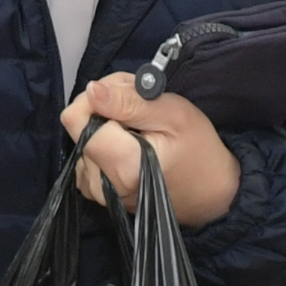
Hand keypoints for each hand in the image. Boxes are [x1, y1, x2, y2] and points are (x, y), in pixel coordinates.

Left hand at [59, 74, 241, 228]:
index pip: (75, 118)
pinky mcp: (99, 195)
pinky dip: (103, 145)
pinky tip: (128, 144)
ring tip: (137, 128)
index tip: (123, 96)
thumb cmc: (198, 149)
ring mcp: (99, 194)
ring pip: (79, 141)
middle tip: (138, 109)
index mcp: (122, 165)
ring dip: (102, 127)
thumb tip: (92, 90)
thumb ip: (130, 102)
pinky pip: (86, 158)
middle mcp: (103, 185)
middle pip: (77, 127)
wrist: (211, 191)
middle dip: (102, 109)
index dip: (95, 98)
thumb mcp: (173, 114)